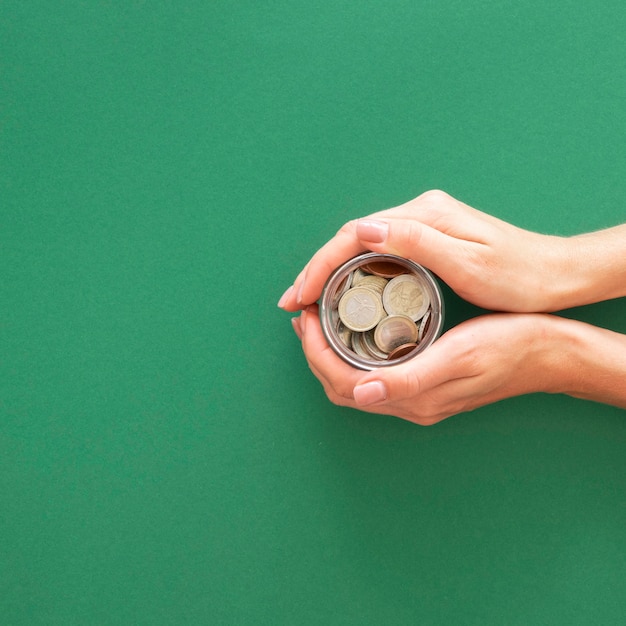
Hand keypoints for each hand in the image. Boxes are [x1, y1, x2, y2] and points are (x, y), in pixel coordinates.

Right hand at [279, 190, 572, 312]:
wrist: (554, 274)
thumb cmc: (518, 274)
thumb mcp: (470, 262)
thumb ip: (417, 241)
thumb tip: (363, 228)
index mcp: (424, 215)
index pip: (356, 234)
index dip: (321, 264)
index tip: (299, 294)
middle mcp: (418, 213)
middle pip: (351, 238)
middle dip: (316, 270)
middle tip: (292, 302)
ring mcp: (422, 225)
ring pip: (360, 246)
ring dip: (329, 272)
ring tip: (308, 301)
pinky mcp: (427, 240)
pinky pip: (377, 254)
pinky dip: (352, 273)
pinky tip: (343, 292)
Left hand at [293, 307, 568, 424]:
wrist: (547, 353)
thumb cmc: (509, 346)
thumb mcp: (461, 355)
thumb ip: (411, 379)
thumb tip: (361, 393)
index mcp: (415, 398)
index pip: (344, 382)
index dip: (316, 352)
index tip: (307, 317)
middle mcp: (411, 404)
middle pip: (342, 386)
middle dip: (315, 353)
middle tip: (307, 315)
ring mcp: (418, 399)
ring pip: (355, 384)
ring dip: (331, 355)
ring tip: (322, 321)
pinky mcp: (425, 387)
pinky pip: (374, 378)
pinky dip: (353, 357)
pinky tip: (355, 333)